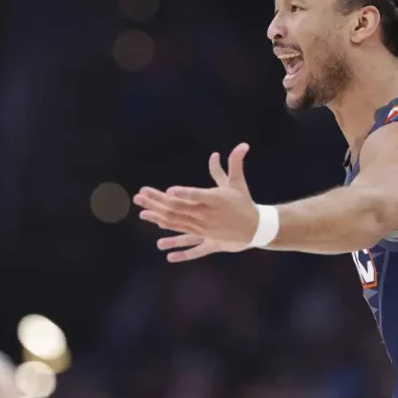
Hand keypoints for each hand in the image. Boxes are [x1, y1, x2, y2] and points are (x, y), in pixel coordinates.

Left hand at [133, 143, 259, 261]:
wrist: (257, 229)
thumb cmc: (244, 203)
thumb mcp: (238, 183)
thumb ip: (234, 164)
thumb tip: (242, 145)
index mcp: (216, 200)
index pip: (198, 195)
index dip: (185, 193)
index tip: (169, 191)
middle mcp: (209, 216)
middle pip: (180, 209)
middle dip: (158, 202)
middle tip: (140, 195)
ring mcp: (207, 232)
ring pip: (179, 226)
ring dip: (159, 219)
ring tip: (143, 214)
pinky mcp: (210, 244)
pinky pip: (194, 249)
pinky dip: (181, 252)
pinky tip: (165, 252)